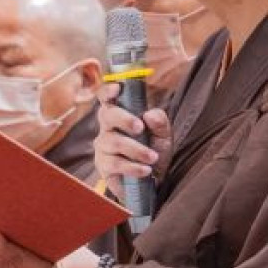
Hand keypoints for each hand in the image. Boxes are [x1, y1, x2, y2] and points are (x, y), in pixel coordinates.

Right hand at [93, 83, 171, 199]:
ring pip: (112, 141)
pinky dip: (132, 167)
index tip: (117, 88)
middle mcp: (108, 128)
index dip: (108, 91)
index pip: (107, 98)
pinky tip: (146, 170)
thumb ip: (160, 122)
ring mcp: (103, 146)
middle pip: (107, 115)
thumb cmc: (155, 150)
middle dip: (124, 119)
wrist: (154, 179)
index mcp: (120, 114)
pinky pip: (114, 163)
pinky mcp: (104, 166)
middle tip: (140, 128)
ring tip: (153, 157)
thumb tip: (150, 115)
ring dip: (136, 149)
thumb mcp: (164, 135)